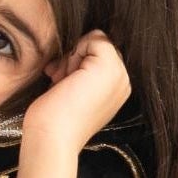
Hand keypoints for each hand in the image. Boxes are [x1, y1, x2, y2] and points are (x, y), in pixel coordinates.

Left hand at [16, 31, 132, 177]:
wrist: (53, 139)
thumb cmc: (55, 120)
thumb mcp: (74, 90)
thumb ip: (82, 72)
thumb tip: (73, 48)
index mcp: (117, 90)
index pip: (100, 56)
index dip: (78, 62)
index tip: (61, 80)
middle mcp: (124, 82)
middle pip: (99, 47)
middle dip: (75, 58)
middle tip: (60, 81)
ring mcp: (120, 74)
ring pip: (96, 42)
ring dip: (72, 57)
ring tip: (60, 81)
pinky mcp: (109, 67)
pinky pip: (94, 38)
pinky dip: (74, 52)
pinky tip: (63, 77)